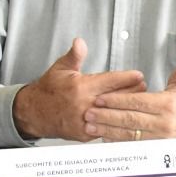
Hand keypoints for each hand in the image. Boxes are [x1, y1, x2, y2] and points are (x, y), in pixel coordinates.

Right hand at [12, 38, 144, 141]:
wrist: (33, 113)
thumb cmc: (48, 90)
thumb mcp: (60, 68)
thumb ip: (75, 55)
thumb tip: (79, 42)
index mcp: (81, 87)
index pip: (112, 81)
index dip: (129, 78)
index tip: (139, 75)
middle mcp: (84, 105)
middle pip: (118, 97)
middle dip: (133, 91)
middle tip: (142, 86)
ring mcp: (85, 121)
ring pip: (115, 114)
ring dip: (127, 107)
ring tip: (138, 101)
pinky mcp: (85, 134)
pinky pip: (107, 128)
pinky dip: (116, 122)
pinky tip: (126, 116)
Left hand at [85, 56, 175, 141]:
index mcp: (169, 105)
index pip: (138, 102)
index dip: (117, 100)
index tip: (100, 98)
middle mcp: (165, 123)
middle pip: (130, 120)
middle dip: (107, 116)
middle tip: (89, 113)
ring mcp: (161, 138)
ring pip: (130, 134)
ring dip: (108, 131)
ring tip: (91, 127)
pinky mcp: (158, 147)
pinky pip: (135, 145)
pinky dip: (118, 142)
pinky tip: (105, 138)